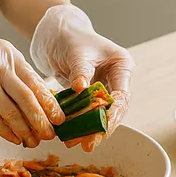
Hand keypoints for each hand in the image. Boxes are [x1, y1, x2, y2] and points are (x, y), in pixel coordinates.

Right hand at [0, 21, 64, 147]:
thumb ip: (17, 78)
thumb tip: (44, 105)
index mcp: (7, 53)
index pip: (34, 81)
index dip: (48, 103)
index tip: (59, 119)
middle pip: (25, 97)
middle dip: (40, 120)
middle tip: (50, 135)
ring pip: (9, 111)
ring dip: (24, 130)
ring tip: (33, 141)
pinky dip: (6, 132)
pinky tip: (15, 138)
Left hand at [30, 4, 133, 151]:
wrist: (53, 32)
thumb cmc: (68, 36)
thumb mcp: (76, 52)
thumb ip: (81, 70)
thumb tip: (82, 88)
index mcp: (121, 66)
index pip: (122, 95)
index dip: (114, 114)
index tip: (103, 127)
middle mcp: (115, 79)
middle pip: (112, 109)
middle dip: (100, 127)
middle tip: (88, 144)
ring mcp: (101, 87)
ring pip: (98, 114)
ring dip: (87, 129)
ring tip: (74, 143)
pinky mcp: (86, 94)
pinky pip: (84, 112)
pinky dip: (76, 123)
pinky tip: (67, 134)